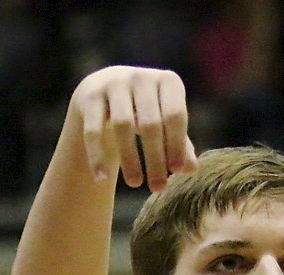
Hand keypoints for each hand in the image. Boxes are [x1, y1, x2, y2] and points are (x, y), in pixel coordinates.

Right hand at [71, 65, 197, 191]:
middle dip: (155, 159)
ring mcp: (114, 83)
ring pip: (123, 126)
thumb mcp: (166, 126)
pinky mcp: (91, 94)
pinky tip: (102, 178)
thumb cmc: (146, 113)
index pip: (175, 115)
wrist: (105, 91)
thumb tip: (192, 169)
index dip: (176, 145)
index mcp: (167, 82)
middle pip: (150, 124)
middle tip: (158, 188)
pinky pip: (94, 129)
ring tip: (135, 184)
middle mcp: (141, 77)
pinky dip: (97, 155)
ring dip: (130, 159)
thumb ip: (181, 145)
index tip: (175, 172)